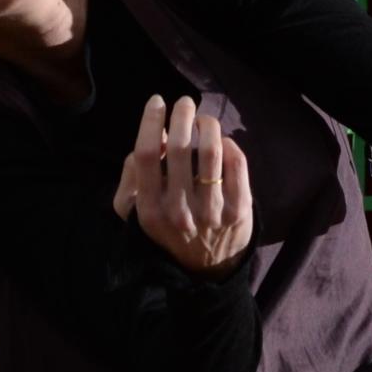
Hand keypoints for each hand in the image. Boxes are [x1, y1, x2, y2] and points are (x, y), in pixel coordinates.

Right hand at [113, 93, 253, 272]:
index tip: (156, 102)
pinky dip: (229, 143)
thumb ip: (131, 176)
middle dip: (181, 115)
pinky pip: (237, 164)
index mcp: (149, 210)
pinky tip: (222, 141)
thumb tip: (152, 136)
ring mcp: (212, 212)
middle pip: (178, 147)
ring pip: (211, 151)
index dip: (150, 122)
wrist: (206, 269)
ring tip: (203, 120)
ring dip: (207, 124)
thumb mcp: (134, 213)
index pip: (146, 155)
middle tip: (183, 103)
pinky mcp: (240, 210)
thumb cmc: (167, 231)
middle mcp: (179, 211)